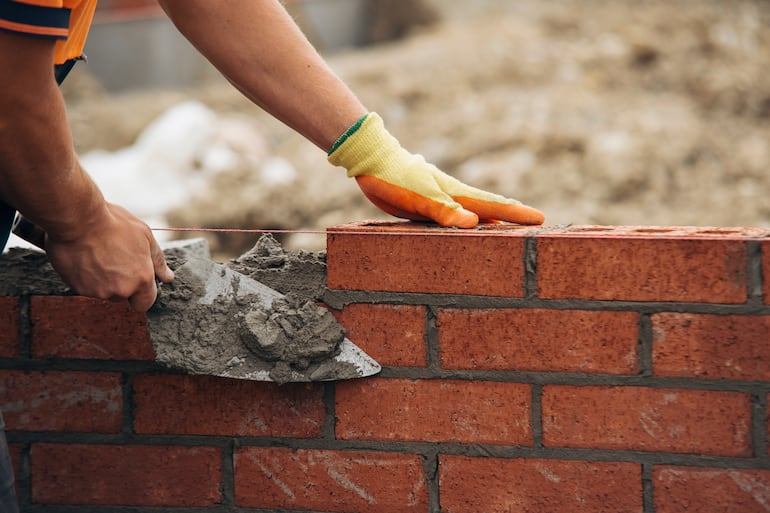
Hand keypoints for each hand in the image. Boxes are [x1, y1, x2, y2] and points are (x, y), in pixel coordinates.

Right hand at [44, 203, 173, 311]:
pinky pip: (86, 287)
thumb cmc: (113, 223)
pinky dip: (87, 277)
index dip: (143, 292)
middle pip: (124, 296)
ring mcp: (97, 291)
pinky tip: (86, 257)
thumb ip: (158, 261)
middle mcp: (120, 290)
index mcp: (141, 279)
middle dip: (122, 283)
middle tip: (116, 258)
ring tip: (99, 255)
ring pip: (104, 292)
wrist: (77, 219)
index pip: (146, 302)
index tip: (137, 278)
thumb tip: (167, 277)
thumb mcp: (145, 236)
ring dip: (104, 280)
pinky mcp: (77, 288)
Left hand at [328, 112, 544, 227]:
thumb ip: (445, 211)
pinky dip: (468, 221)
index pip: (493, 205)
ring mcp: (441, 199)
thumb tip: (475, 222)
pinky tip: (468, 226)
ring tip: (508, 229)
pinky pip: (454, 216)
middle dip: (511, 216)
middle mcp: (453, 196)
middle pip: (488, 208)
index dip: (516, 213)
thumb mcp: (418, 198)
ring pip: (472, 211)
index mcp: (455, 194)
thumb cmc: (395, 179)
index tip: (540, 218)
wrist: (373, 162)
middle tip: (533, 224)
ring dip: (491, 220)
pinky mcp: (427, 204)